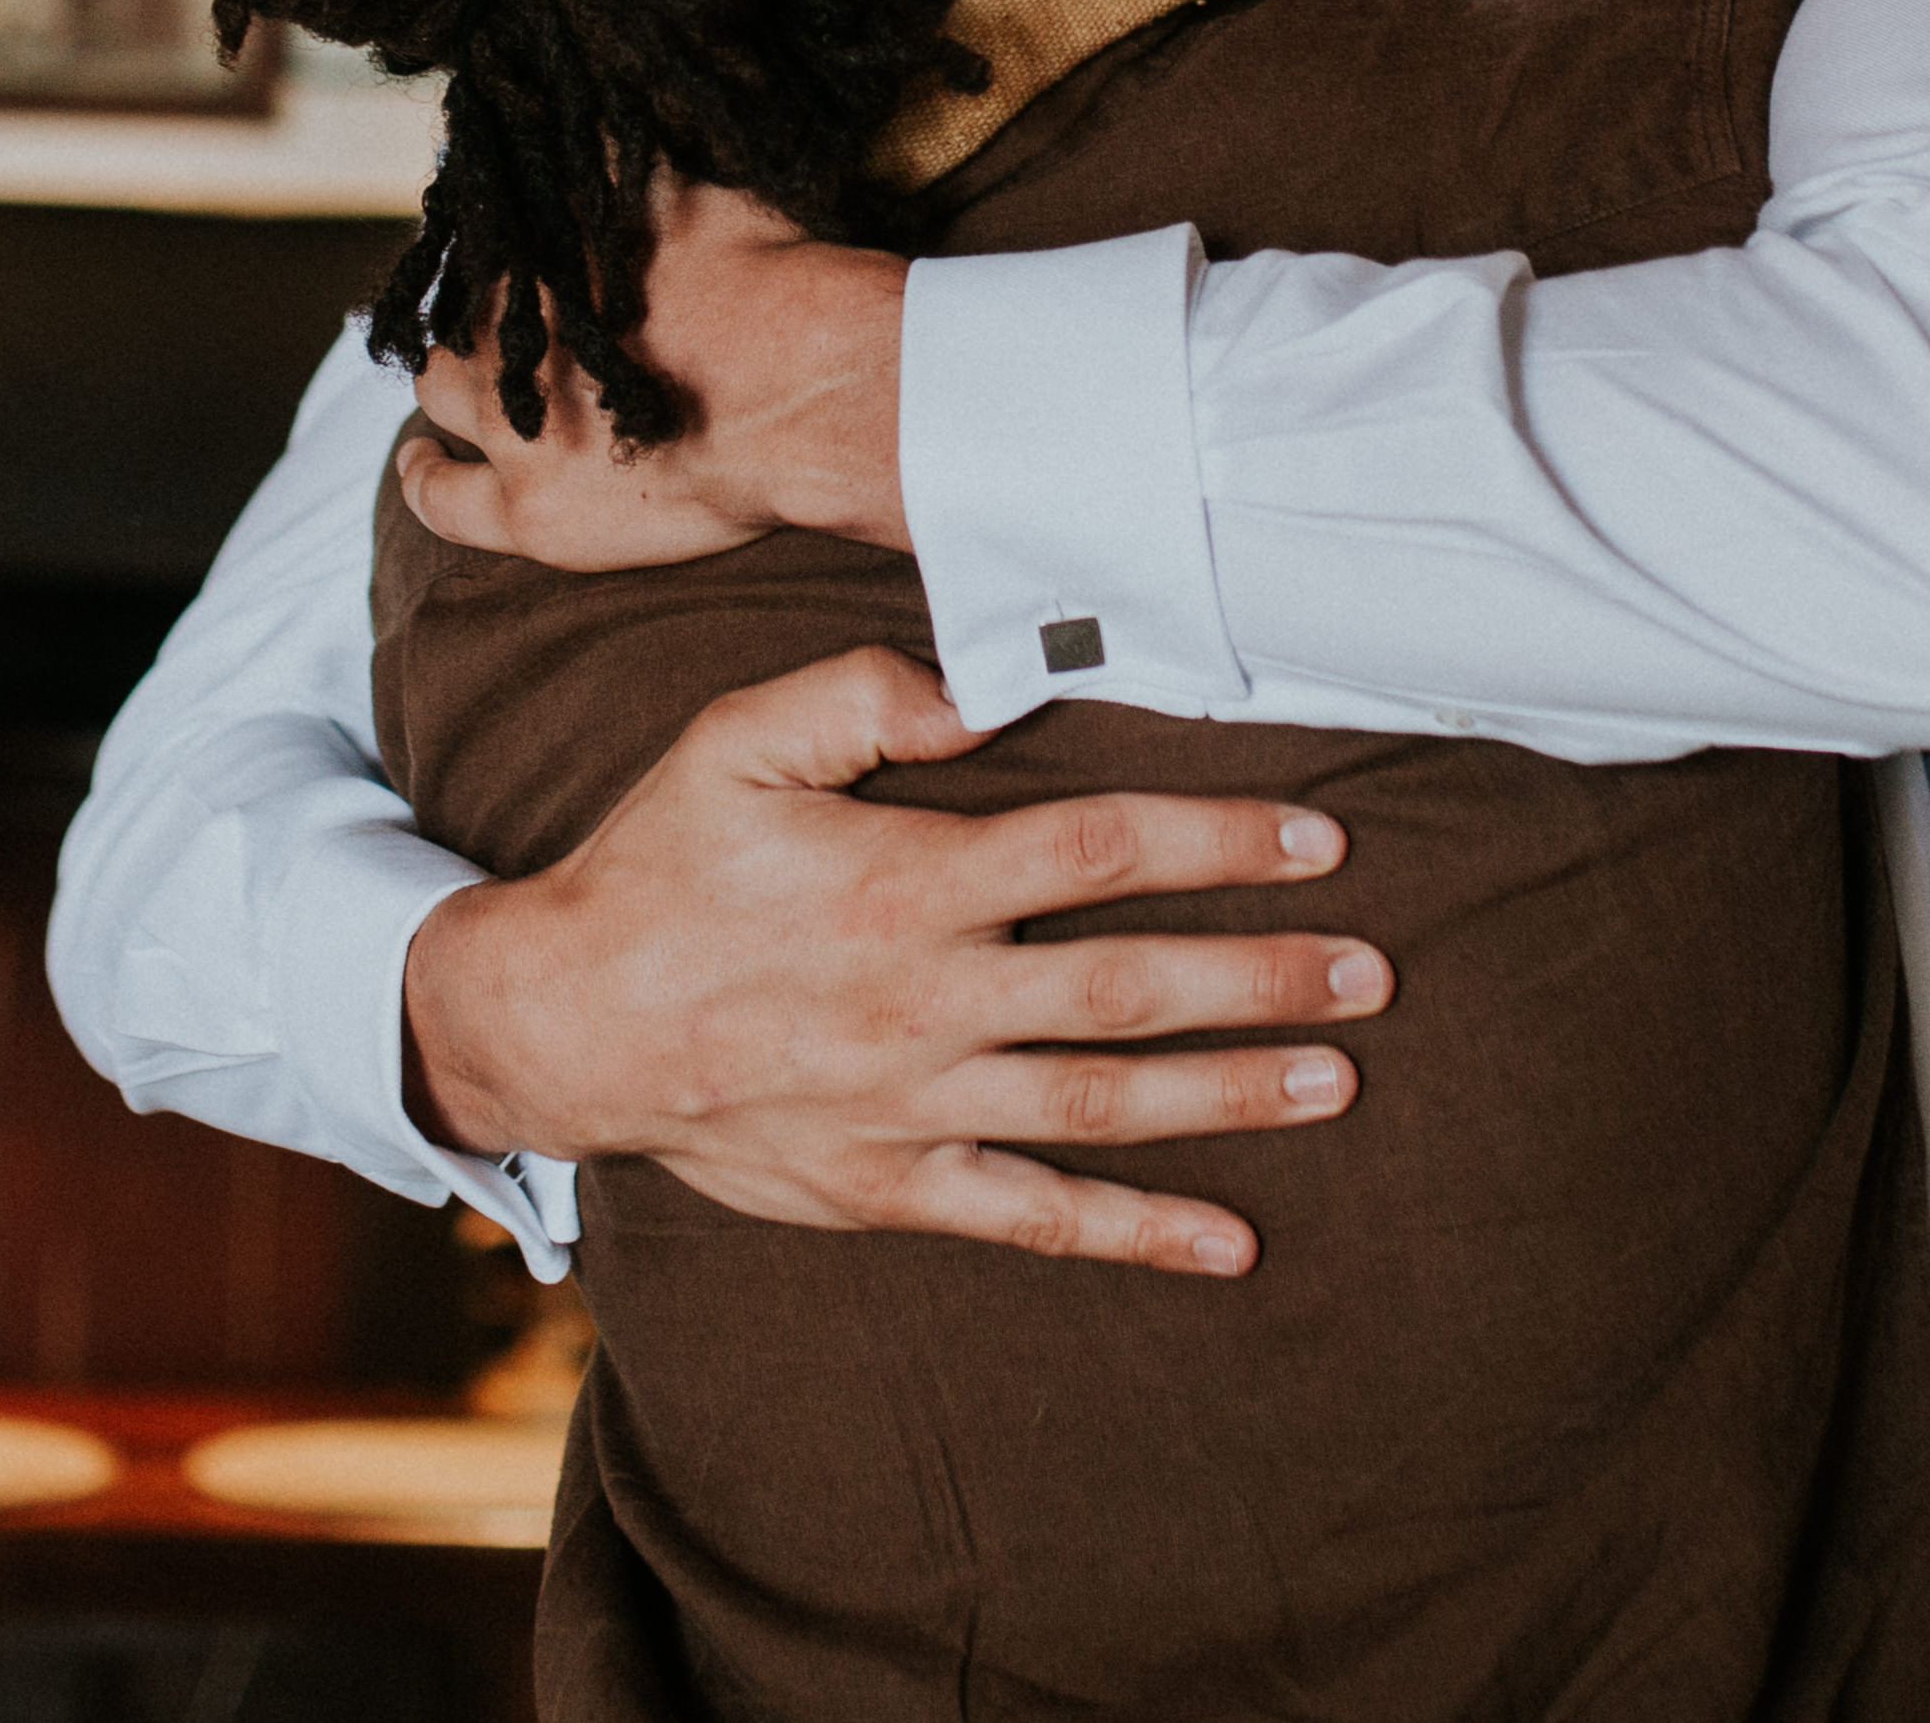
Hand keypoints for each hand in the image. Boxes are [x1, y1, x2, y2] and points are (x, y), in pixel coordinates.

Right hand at [401, 646, 1386, 1275]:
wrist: (556, 1021)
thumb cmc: (657, 862)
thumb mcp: (735, 736)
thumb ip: (864, 695)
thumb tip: (987, 686)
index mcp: (901, 879)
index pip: (1093, 850)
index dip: (1215, 840)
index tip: (1315, 837)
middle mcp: (923, 998)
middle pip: (1127, 982)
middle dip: (1261, 975)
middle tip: (1373, 971)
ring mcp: (912, 1103)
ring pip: (1100, 1101)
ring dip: (1230, 1093)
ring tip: (1340, 1079)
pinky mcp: (889, 1183)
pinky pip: (1030, 1214)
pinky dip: (1132, 1233)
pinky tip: (1229, 1242)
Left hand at [403, 187, 911, 566]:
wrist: (804, 388)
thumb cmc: (769, 276)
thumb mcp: (692, 182)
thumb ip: (627, 150)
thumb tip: (588, 90)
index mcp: (544, 246)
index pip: (494, 234)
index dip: (510, 243)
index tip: (527, 245)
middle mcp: (507, 327)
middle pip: (466, 310)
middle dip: (484, 311)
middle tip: (519, 318)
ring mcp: (509, 419)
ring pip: (441, 388)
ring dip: (453, 379)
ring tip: (466, 381)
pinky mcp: (527, 506)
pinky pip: (440, 498)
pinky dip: (421, 476)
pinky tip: (417, 462)